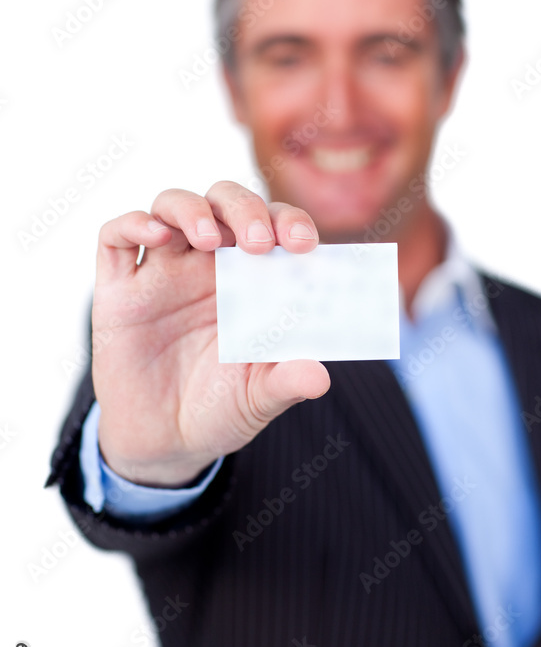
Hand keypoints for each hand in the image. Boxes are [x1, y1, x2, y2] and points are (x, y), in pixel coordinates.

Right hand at [92, 181, 330, 486]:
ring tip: (211, 240)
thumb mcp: (258, 400)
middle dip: (244, 209)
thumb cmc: (219, 410)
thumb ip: (286, 382)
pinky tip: (156, 236)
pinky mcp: (117, 292)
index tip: (304, 245)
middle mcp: (206, 266)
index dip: (290, 222)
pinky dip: (132, 224)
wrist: (164, 444)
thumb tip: (320, 376)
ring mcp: (160, 274)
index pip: (273, 226)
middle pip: (224, 202)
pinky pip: (114, 238)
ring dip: (192, 210)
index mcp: (250, 280)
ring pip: (171, 206)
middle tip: (259, 242)